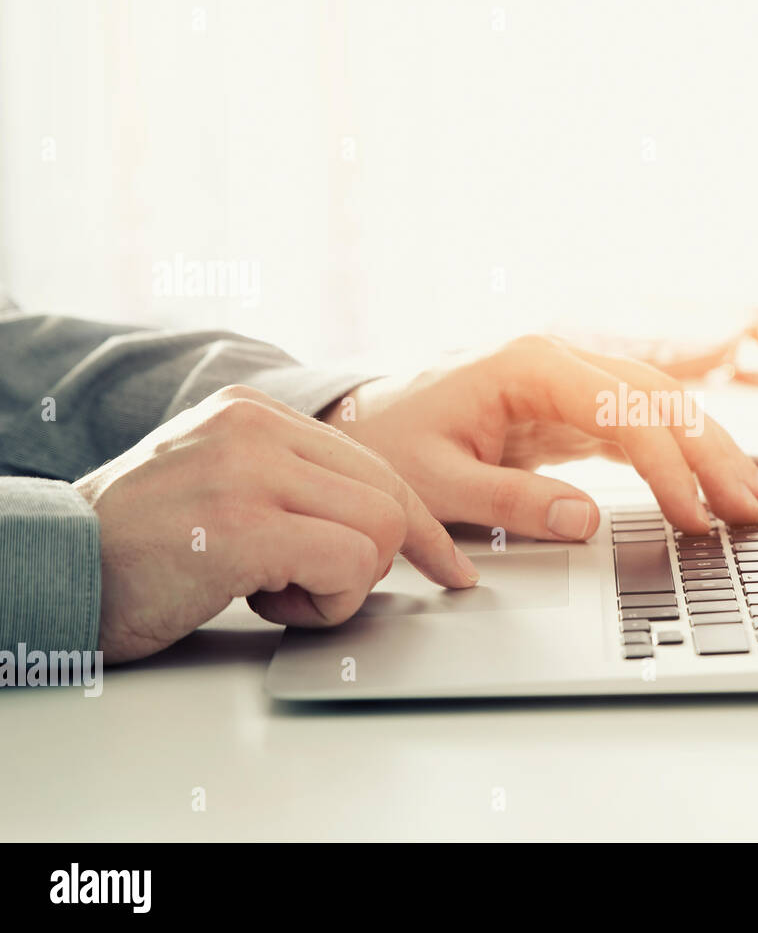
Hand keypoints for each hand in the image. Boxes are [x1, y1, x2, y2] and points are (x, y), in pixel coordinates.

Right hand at [75, 385, 477, 662]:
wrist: (48, 573)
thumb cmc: (136, 547)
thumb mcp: (220, 485)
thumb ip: (292, 484)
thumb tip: (381, 521)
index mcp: (253, 412)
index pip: (375, 461)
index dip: (419, 522)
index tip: (448, 563)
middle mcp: (253, 427)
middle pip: (390, 495)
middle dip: (379, 561)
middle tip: (325, 593)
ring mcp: (247, 471)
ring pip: (380, 531)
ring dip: (342, 586)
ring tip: (274, 592)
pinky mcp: (241, 526)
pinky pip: (349, 567)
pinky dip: (324, 606)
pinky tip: (263, 603)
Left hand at [320, 335, 757, 538]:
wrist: (366, 424)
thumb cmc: (392, 446)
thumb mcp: (435, 483)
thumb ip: (510, 501)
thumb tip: (585, 521)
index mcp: (529, 366)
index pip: (623, 411)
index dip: (666, 466)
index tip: (693, 517)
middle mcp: (562, 362)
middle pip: (660, 400)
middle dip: (712, 454)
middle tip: (753, 509)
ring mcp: (573, 382)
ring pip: (664, 408)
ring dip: (712, 452)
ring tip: (757, 499)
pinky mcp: (576, 409)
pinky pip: (644, 427)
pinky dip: (683, 457)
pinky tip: (715, 484)